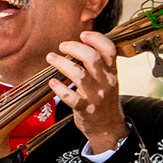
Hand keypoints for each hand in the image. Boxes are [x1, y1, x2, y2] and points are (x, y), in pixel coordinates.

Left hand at [46, 31, 128, 153]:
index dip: (96, 38)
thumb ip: (98, 64)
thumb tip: (80, 44)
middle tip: (62, 46)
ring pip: (79, 75)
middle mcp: (105, 82)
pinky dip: (60, 89)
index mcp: (112, 72)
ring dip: (62, 64)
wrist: (107, 127)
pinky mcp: (85, 109)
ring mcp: (95, 96)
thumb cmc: (103, 100)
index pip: (109, 49)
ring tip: (51, 58)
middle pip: (92, 58)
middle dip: (75, 48)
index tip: (83, 34)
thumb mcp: (107, 80)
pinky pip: (71, 97)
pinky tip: (52, 82)